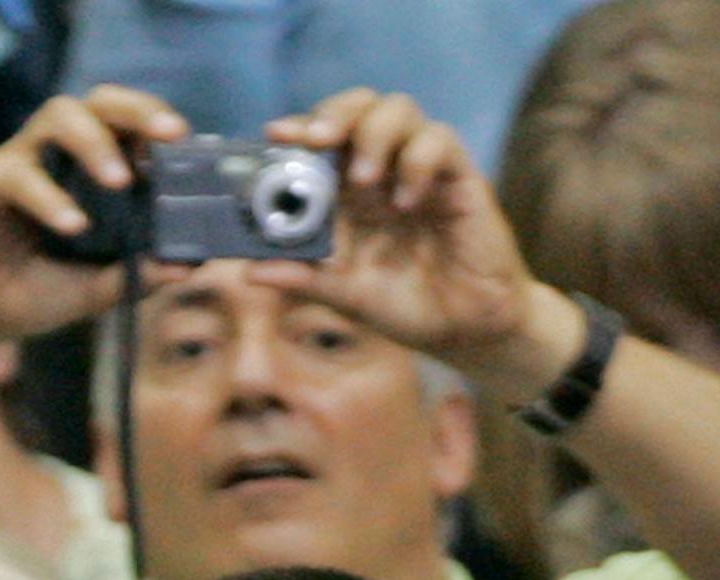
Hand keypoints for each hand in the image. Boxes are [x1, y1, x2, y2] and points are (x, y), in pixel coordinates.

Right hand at [0, 87, 190, 341]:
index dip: (153, 123)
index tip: (184, 140)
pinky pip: (15, 174)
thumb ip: (140, 273)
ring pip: (56, 117)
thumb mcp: (99, 289)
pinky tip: (70, 225)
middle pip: (96, 104)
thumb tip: (191, 263)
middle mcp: (54, 153)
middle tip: (167, 135)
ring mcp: (18, 160)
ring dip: (92, 143)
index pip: (124, 126)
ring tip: (118, 181)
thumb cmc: (36, 291)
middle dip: (135, 111)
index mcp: (86, 169)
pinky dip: (47, 198)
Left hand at [260, 92, 567, 401]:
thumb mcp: (349, 296)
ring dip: (374, 133)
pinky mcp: (459, 178)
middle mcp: (384, 169)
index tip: (276, 135)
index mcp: (351, 190)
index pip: (323, 138)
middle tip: (317, 139)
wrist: (468, 333)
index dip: (299, 128)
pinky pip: (440, 140)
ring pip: (398, 109)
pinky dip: (418, 160)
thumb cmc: (410, 308)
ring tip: (364, 178)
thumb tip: (252, 272)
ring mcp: (421, 169)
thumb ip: (306, 280)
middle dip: (334, 113)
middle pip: (359, 106)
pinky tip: (407, 200)